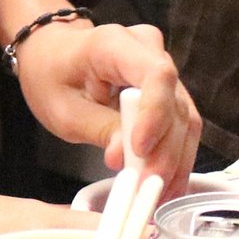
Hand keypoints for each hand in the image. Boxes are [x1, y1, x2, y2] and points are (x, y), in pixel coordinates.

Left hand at [14, 18, 202, 189]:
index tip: (139, 150)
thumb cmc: (53, 75)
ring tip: (158, 194)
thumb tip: (125, 157)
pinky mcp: (168, 89)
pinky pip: (181, 124)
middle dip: (165, 151)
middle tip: (146, 188)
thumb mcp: (63, 108)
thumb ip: (99, 129)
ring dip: (175, 159)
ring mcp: (163, 67)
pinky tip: (166, 183)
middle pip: (175, 102)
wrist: (54, 55)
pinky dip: (175, 155)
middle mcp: (149, 50)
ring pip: (185, 117)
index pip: (156, 74)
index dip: (155, 114)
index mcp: (116, 44)